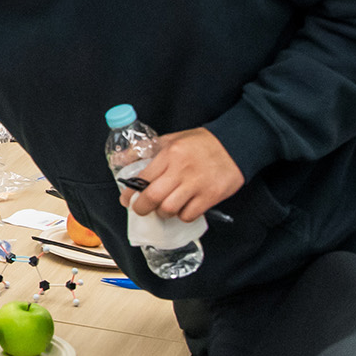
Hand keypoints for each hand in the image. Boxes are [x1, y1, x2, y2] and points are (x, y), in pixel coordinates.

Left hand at [123, 128, 244, 221]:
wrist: (235, 144)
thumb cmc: (200, 143)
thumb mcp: (170, 139)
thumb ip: (145, 150)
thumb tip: (120, 158)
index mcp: (170, 154)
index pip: (142, 179)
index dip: (130, 194)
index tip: (127, 200)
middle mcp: (181, 170)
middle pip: (153, 197)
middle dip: (142, 208)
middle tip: (142, 209)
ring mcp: (197, 184)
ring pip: (169, 209)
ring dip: (163, 213)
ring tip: (164, 208)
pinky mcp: (211, 195)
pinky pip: (189, 215)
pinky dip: (182, 215)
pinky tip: (183, 208)